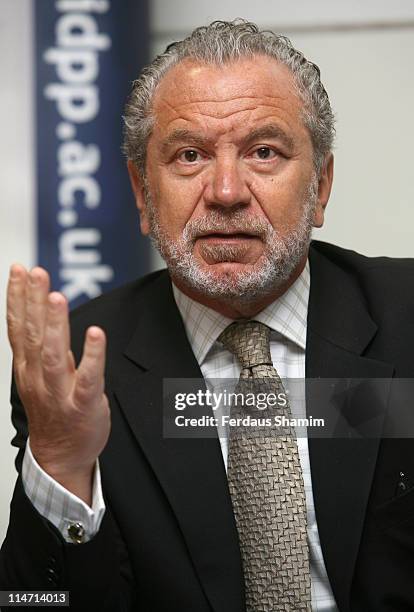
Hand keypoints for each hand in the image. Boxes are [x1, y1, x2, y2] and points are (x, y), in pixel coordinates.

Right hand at [6, 264, 110, 504]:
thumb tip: (43, 310)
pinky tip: (96, 333)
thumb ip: (40, 344)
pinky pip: (88, 379)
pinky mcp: (83, 405)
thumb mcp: (38, 375)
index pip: (18, 327)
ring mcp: (59, 392)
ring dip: (54, 325)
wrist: (60, 455)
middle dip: (33, 302)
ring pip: (54, 355)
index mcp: (27, 367)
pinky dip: (93, 356)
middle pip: (33, 336)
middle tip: (36, 272)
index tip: (19, 270)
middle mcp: (38, 377)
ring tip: (56, 297)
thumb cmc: (54, 411)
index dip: (16, 297)